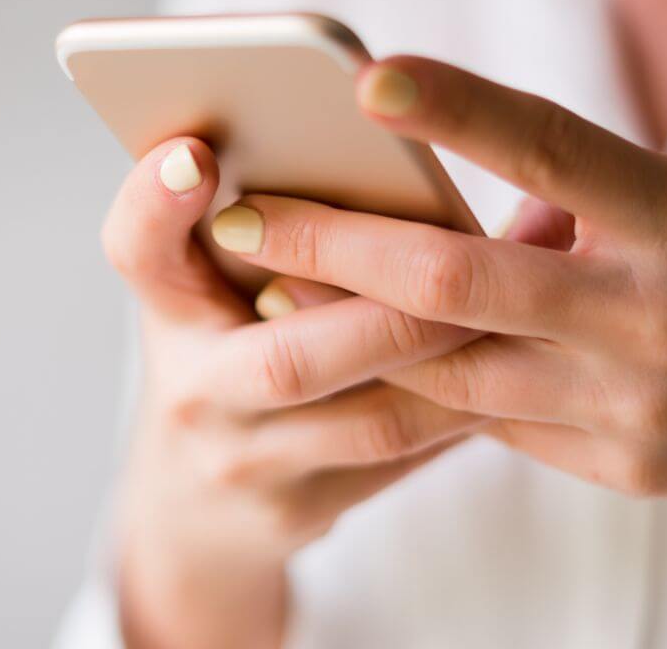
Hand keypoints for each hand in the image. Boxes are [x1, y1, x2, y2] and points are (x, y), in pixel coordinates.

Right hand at [102, 138, 482, 648]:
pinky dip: (466, 411)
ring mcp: (245, 465)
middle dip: (397, 312)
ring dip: (460, 364)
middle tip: (477, 257)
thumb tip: (398, 153)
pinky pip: (403, 459)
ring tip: (528, 304)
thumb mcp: (217, 289)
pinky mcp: (298, 513)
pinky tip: (522, 369)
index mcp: (166, 309)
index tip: (197, 155)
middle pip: (291, 358)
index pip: (138, 250)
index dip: (154, 203)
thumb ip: (277, 227)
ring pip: (374, 422)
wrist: (193, 508)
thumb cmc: (225, 356)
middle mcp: (193, 392)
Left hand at [209, 57, 666, 647]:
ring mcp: (633, 406)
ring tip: (271, 286)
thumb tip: (496, 209)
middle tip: (239, 214)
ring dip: (350, 326)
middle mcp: (656, 316)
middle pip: (461, 281)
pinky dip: (430, 381)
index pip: (558, 149)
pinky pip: (495, 420)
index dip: (460, 111)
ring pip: (451, 367)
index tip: (368, 79)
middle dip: (334, 244)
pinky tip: (372, 354)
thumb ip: (605, 207)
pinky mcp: (618, 466)